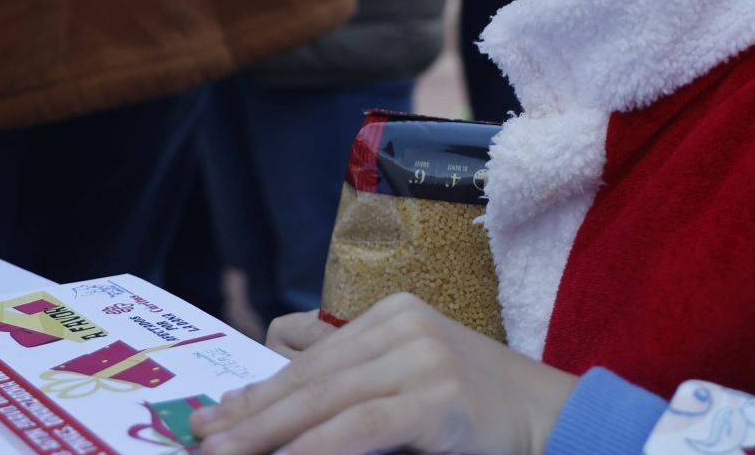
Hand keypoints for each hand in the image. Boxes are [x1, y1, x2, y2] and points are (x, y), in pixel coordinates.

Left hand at [192, 293, 577, 454]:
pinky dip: (315, 447)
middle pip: (310, 379)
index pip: (310, 360)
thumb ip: (354, 372)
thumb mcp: (412, 375)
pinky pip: (360, 428)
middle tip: (199, 441)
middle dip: (250, 416)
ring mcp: (423, 359)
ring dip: (267, 434)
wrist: (555, 422)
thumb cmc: (478, 409)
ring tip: (222, 453)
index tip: (210, 421)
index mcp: (394, 314)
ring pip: (326, 402)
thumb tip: (285, 366)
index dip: (257, 394)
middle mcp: (405, 325)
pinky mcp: (437, 400)